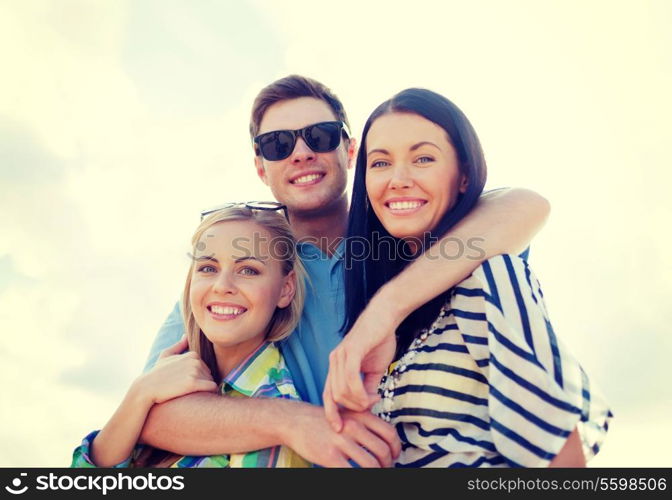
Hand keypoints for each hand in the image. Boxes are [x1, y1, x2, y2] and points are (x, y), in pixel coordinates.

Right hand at [133, 335, 218, 405]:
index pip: (206, 367)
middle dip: (203, 382)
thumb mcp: (165, 356)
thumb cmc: (156, 373)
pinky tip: (202, 397)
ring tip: (193, 394)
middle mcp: (195, 361)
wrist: (146, 388)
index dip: (200, 376)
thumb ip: (178, 346)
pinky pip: (212, 387)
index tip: (190, 383)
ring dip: (205, 389)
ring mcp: (194, 371)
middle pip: (209, 374)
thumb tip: (186, 335)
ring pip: (211, 381)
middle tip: (190, 390)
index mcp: (192, 354)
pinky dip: (210, 392)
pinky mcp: (192, 383)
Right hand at [286, 405, 400, 467]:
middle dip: (388, 464)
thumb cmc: (324, 420)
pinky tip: (359, 475)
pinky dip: (361, 477)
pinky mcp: (331, 457)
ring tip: (375, 473)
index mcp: (360, 415)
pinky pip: (353, 472)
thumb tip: (384, 419)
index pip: (389, 433)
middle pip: (383, 450)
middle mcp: (353, 427)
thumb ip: (365, 416)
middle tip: (386, 468)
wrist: (296, 421)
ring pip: (371, 464)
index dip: (396, 448)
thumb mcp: (347, 412)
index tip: (395, 456)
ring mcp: (342, 442)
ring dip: (377, 473)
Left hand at [323, 303, 397, 431]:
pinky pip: (350, 379)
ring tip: (374, 398)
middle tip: (372, 404)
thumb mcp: (374, 369)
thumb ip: (368, 386)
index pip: (328, 393)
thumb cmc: (380, 339)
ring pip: (341, 391)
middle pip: (335, 397)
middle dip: (353, 408)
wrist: (386, 316)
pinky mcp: (351, 351)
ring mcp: (340, 355)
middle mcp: (334, 361)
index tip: (340, 429)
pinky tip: (371, 395)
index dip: (331, 413)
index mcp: (337, 365)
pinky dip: (359, 392)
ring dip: (358, 402)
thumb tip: (367, 404)